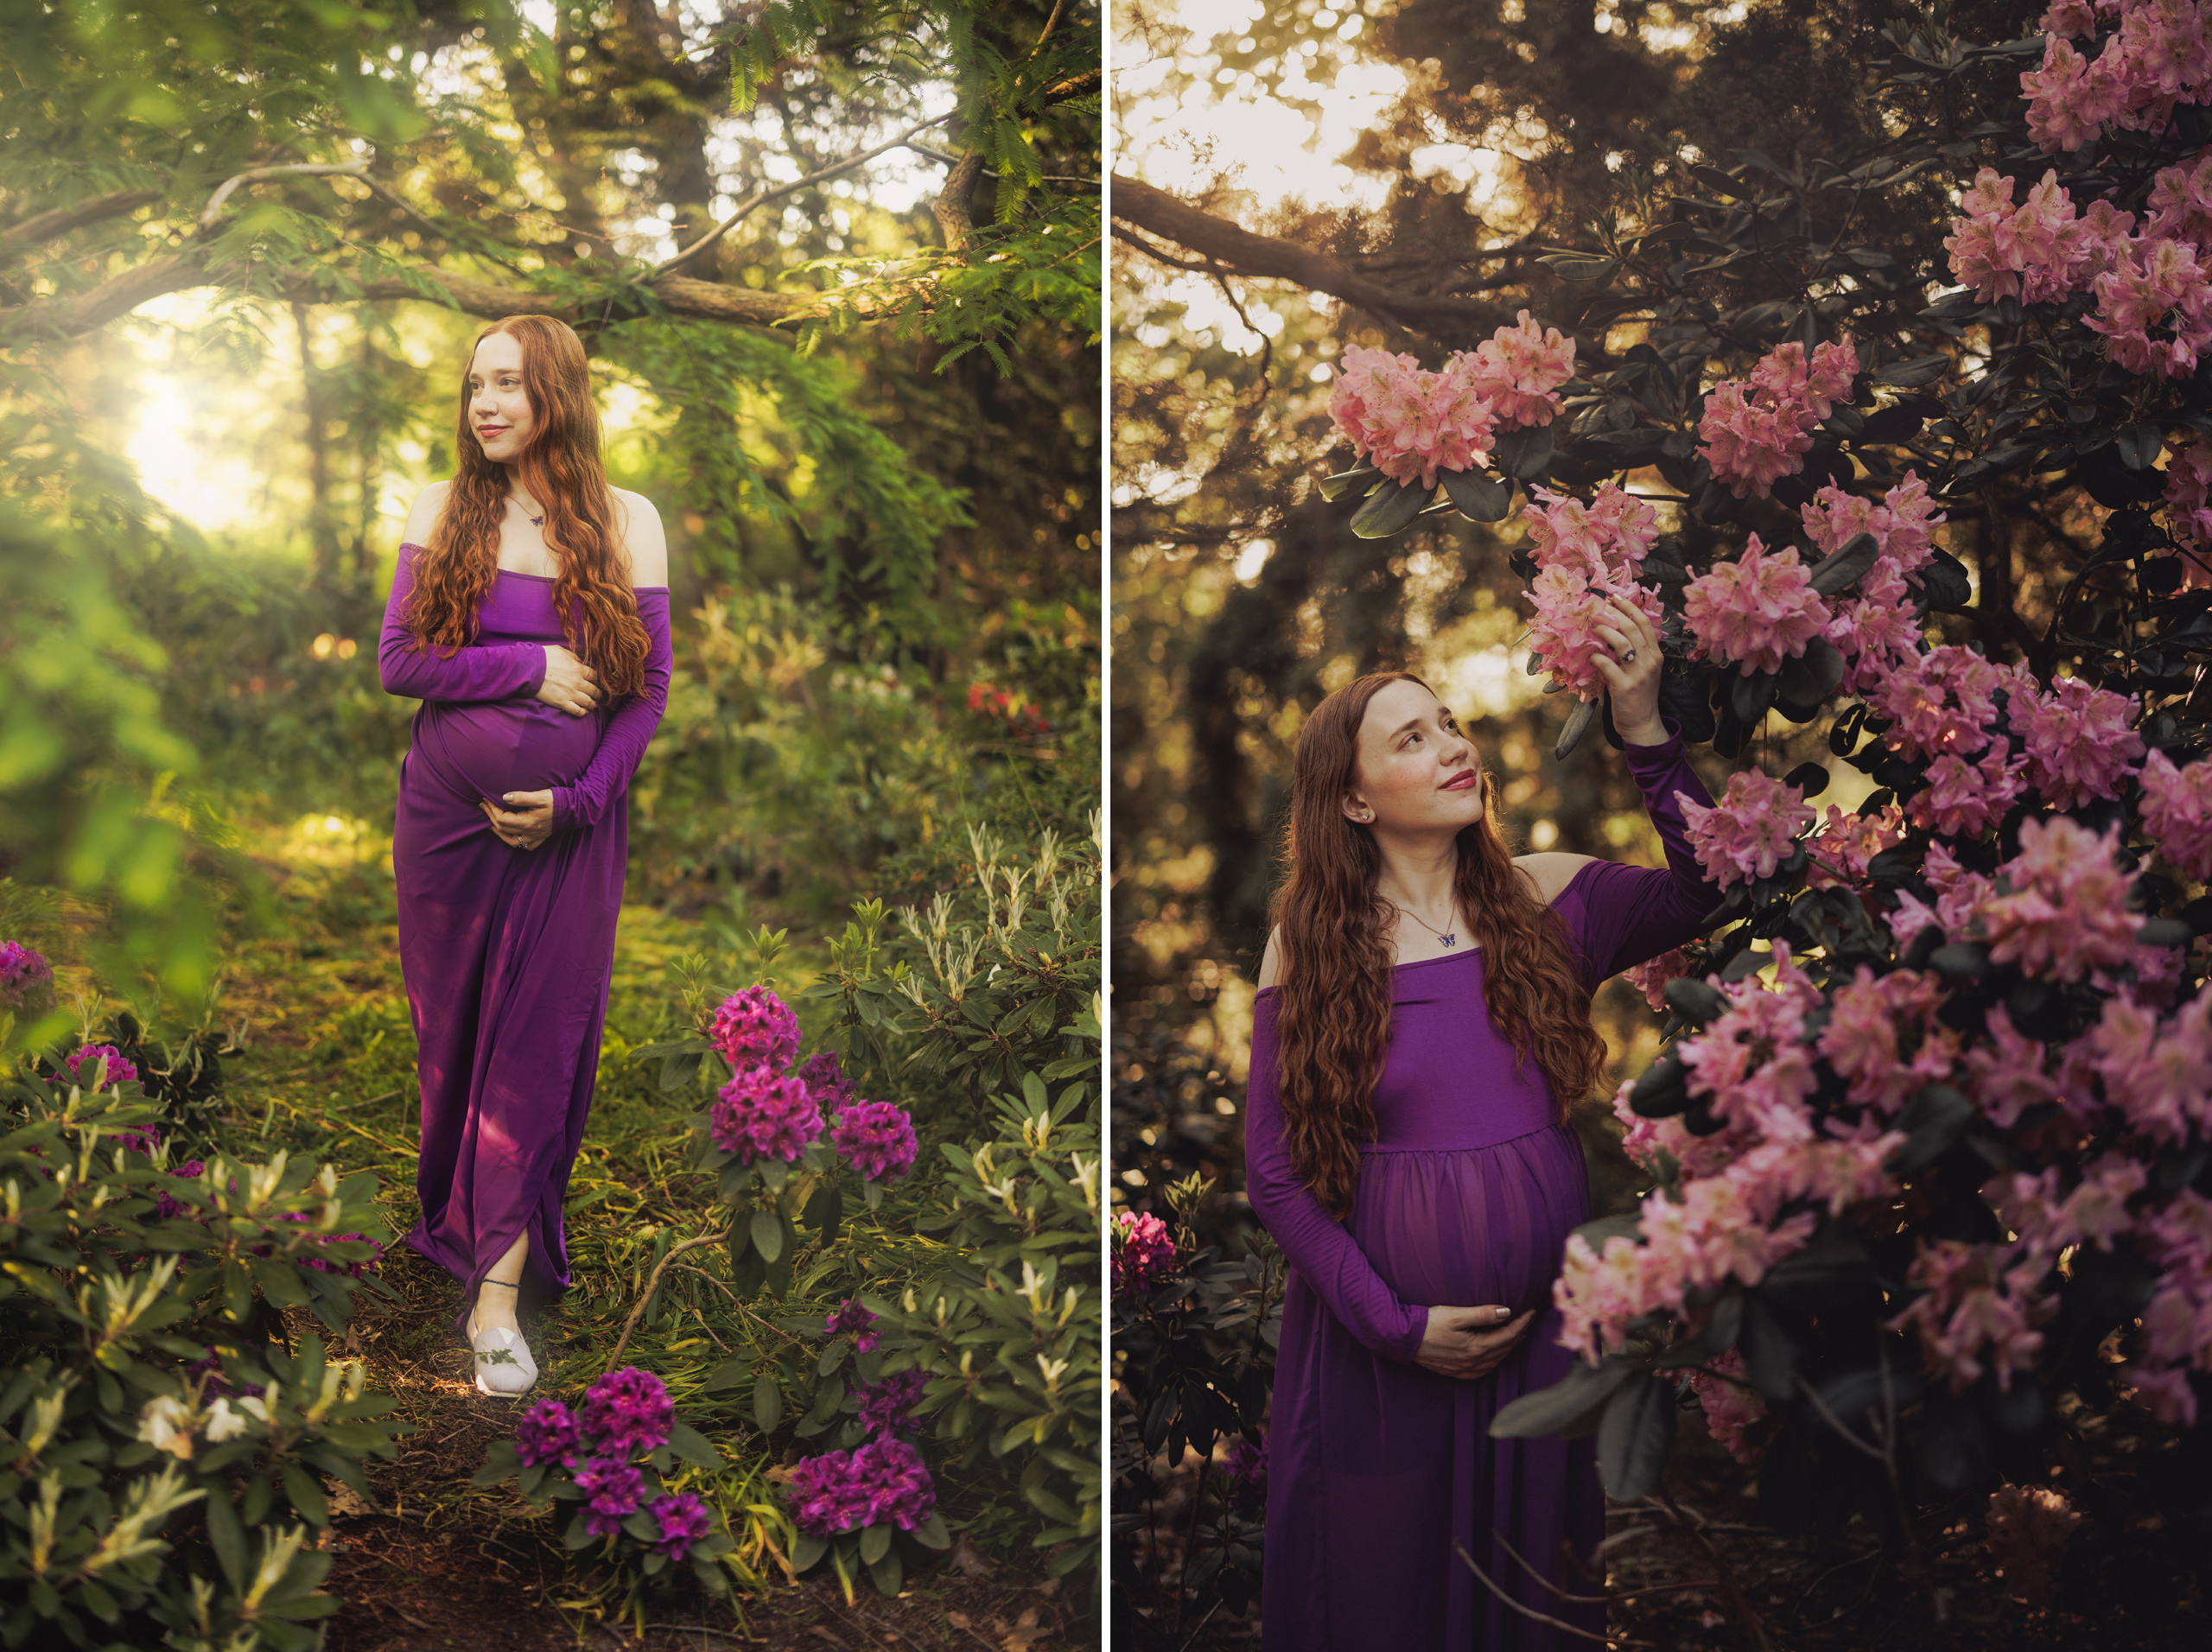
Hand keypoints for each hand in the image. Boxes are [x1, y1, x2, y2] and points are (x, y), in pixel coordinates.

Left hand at [482, 790, 553, 849]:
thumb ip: (521, 797)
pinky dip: (513, 841)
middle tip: (484, 806)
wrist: (574, 809)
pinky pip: (523, 846)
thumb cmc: (557, 800)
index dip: (491, 809)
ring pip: (510, 841)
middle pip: (503, 828)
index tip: (485, 800)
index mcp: (528, 822)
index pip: (502, 818)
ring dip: (498, 832)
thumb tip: (504, 797)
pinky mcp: (540, 838)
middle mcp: (529, 832)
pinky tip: (510, 834)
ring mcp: (534, 837)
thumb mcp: (539, 796)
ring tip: (490, 823)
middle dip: (490, 816)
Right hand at [537, 645, 599, 716]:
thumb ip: (573, 657)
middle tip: (599, 696)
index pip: (595, 676)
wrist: (530, 668)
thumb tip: (579, 661)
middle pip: (594, 690)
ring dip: (593, 704)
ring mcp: (570, 693)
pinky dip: (582, 712)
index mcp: (578, 669)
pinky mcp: (562, 702)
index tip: (596, 682)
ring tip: (593, 705)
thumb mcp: (562, 651)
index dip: (597, 680)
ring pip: (588, 702)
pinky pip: (577, 711)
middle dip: (598, 694)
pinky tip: (584, 711)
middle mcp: (578, 682)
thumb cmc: (544, 657)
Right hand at [1413, 1304, 1534, 1380]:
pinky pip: (1484, 1369)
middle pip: (1504, 1349)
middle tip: (1528, 1321)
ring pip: (1496, 1360)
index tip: (1532, 1312)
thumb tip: (1507, 1312)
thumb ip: (1482, 1314)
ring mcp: (1465, 1370)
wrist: (1403, 1339)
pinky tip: (1496, 1354)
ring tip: (1517, 1336)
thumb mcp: (1455, 1314)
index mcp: (1476, 1348)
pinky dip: (1495, 1360)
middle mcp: (1474, 1362)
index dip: (1522, 1323)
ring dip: (1508, 1348)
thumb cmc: (1428, 1323)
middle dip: (1518, 1334)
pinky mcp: (1456, 1372)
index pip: (1508, 1335)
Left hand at [1590, 594, 1666, 743]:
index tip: (1615, 597)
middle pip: (1633, 628)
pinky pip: (1607, 665)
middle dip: (1614, 613)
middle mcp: (1650, 661)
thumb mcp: (1645, 669)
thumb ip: (1636, 651)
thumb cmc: (1640, 694)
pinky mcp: (1624, 686)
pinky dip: (1596, 656)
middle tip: (1599, 607)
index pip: (1645, 623)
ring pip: (1622, 643)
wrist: (1643, 723)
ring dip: (1605, 631)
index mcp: (1656, 654)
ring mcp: (1638, 673)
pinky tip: (1590, 654)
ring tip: (1593, 627)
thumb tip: (1616, 628)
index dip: (1630, 607)